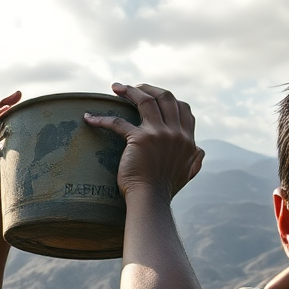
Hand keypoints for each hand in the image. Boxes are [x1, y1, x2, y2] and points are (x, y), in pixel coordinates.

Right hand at [0, 91, 20, 197]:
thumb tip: (48, 133)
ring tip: (10, 104)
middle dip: (3, 102)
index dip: (6, 103)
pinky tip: (5, 117)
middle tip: (18, 93)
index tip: (20, 94)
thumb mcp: (22, 158)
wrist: (5, 198)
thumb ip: (26, 146)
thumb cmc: (17, 180)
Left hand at [85, 83, 202, 198]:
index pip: (183, 108)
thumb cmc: (165, 189)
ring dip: (130, 91)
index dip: (168, 99)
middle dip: (149, 88)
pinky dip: (101, 119)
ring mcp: (159, 134)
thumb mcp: (189, 172)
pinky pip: (118, 122)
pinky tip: (89, 118)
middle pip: (166, 97)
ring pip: (146, 101)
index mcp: (187, 139)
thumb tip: (200, 150)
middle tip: (134, 88)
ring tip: (116, 87)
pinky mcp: (140, 139)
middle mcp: (175, 133)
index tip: (155, 96)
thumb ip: (195, 158)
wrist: (151, 200)